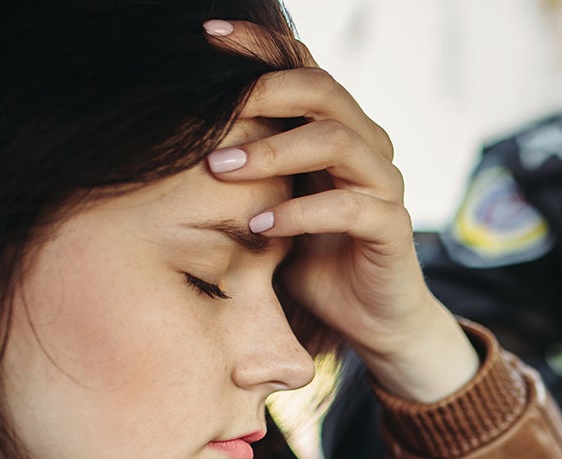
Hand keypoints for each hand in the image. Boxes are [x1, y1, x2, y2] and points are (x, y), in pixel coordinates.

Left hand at [203, 20, 475, 402]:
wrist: (364, 319)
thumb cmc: (307, 257)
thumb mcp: (265, 202)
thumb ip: (241, 165)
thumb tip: (169, 130)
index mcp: (336, 129)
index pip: (302, 68)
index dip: (258, 46)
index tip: (205, 36)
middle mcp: (366, 145)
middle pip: (324, 89)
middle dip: (264, 92)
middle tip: (212, 113)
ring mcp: (384, 184)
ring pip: (338, 140)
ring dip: (274, 151)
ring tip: (220, 170)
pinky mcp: (392, 228)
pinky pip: (352, 208)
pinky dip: (300, 214)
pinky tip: (261, 227)